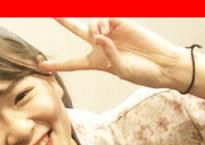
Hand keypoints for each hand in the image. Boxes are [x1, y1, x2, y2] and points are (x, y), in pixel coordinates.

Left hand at [38, 18, 186, 90]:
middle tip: (52, 11)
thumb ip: (109, 55)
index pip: (73, 63)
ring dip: (93, 29)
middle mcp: (102, 45)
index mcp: (98, 62)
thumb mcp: (122, 71)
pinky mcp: (122, 23)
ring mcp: (111, 33)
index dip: (57, 64)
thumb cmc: (143, 73)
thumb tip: (99, 36)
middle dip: (65, 20)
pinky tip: (107, 32)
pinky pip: (105, 18)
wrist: (163, 64)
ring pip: (91, 25)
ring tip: (104, 36)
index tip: (41, 65)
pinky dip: (102, 24)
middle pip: (78, 31)